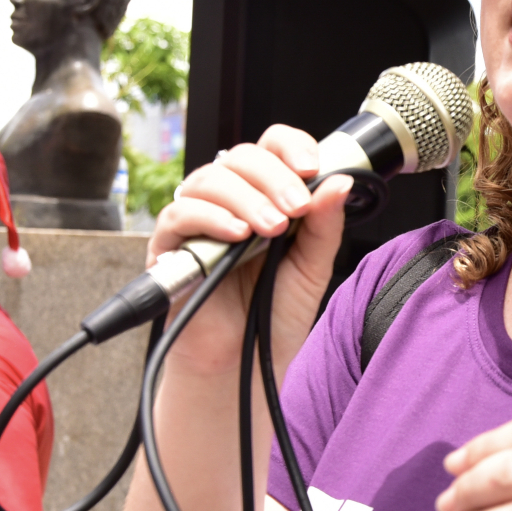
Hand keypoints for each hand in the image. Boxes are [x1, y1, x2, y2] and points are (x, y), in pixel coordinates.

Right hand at [145, 126, 350, 376]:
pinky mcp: (170, 246)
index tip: (312, 167)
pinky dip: (210, 217)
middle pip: (241, 157)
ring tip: (272, 229)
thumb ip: (325, 224)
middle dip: (273, 177)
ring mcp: (199, 222)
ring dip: (245, 197)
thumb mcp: (312, 266)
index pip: (271, 148)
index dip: (290, 146)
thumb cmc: (273, 315)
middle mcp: (230, 202)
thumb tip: (340, 180)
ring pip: (210, 179)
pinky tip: (236, 234)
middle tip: (295, 209)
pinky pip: (179, 214)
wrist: (245, 364)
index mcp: (266, 197)